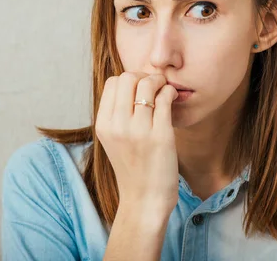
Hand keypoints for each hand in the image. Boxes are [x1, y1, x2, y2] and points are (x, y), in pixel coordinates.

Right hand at [96, 71, 179, 213]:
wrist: (144, 200)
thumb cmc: (133, 167)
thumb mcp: (113, 139)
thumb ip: (117, 113)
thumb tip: (132, 82)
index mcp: (103, 125)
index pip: (113, 83)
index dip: (129, 79)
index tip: (140, 87)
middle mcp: (118, 126)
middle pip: (128, 78)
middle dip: (144, 76)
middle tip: (155, 85)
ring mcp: (139, 131)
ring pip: (147, 84)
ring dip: (159, 82)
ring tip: (165, 90)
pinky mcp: (160, 136)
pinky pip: (164, 99)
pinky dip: (170, 93)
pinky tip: (172, 99)